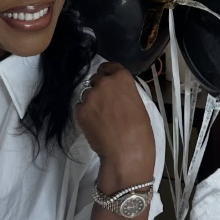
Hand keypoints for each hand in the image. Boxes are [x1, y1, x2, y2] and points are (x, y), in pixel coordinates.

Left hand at [76, 63, 155, 185]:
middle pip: (96, 79)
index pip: (109, 66)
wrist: (126, 152)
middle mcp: (104, 82)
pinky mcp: (80, 110)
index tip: (108, 81)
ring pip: (87, 94)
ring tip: (101, 118)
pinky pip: (80, 108)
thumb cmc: (140, 131)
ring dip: (92, 102)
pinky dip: (85, 115)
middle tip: (106, 104)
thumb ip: (124, 91)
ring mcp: (90, 96)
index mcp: (122, 77)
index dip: (108, 74)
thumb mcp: (138, 103)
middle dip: (100, 88)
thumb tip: (117, 92)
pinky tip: (95, 126)